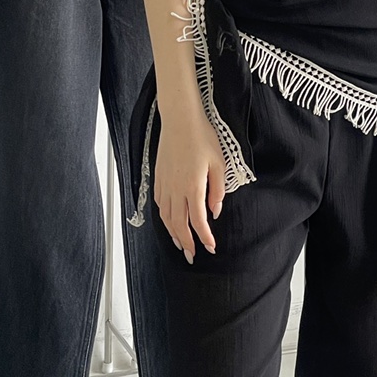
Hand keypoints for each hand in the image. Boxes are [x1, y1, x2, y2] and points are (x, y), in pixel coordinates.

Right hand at [153, 108, 225, 263]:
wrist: (180, 120)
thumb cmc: (202, 138)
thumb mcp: (219, 163)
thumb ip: (217, 191)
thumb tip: (214, 211)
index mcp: (192, 187)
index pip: (197, 221)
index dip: (204, 238)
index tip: (211, 248)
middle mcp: (175, 189)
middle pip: (179, 225)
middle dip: (186, 243)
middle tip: (192, 256)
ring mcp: (164, 184)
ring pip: (166, 217)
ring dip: (173, 234)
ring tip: (181, 245)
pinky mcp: (158, 178)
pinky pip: (159, 205)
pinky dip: (164, 218)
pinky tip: (169, 222)